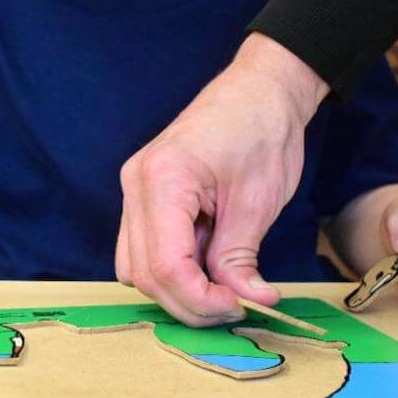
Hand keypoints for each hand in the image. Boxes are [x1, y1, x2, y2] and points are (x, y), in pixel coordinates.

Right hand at [116, 35, 326, 326]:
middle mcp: (136, 184)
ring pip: (135, 267)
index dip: (200, 299)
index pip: (165, 266)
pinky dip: (172, 270)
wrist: (259, 90)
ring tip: (223, 288)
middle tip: (237, 307)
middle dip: (189, 302)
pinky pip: (144, 249)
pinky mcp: (145, 195)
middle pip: (144, 274)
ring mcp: (135, 189)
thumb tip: (248, 303)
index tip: (239, 307)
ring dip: (176, 290)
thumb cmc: (261, 131)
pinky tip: (207, 268)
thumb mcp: (257, 202)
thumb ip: (241, 258)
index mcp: (162, 180)